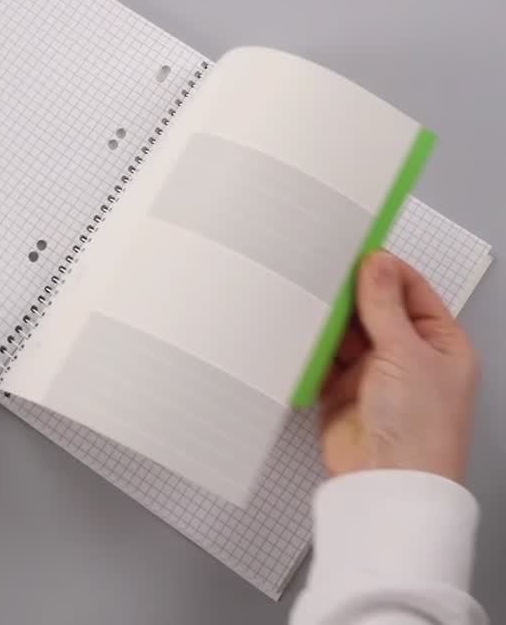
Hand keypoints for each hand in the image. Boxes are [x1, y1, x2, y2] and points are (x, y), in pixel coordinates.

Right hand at [320, 251, 478, 482]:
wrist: (385, 489)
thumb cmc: (420, 432)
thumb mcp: (405, 353)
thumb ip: (384, 304)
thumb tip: (376, 262)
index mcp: (440, 343)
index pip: (412, 290)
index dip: (385, 269)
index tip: (357, 251)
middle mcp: (409, 357)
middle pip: (376, 308)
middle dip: (351, 294)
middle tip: (324, 271)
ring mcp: (376, 374)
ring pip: (347, 332)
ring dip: (329, 320)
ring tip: (309, 299)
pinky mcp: (343, 392)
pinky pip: (324, 358)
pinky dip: (312, 346)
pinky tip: (301, 331)